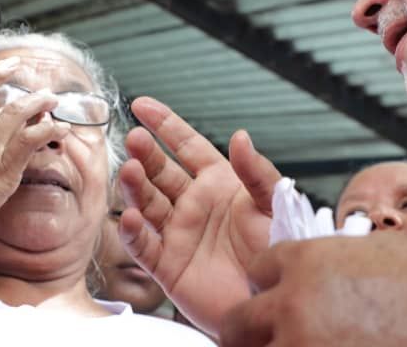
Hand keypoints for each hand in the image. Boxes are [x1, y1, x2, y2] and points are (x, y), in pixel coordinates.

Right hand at [0, 55, 71, 243]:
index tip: (13, 65)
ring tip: (56, 105)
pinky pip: (32, 144)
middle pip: (10, 106)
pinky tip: (61, 130)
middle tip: (46, 92)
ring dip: (44, 108)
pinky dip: (49, 132)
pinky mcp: (3, 173)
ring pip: (24, 118)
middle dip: (32, 96)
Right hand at [118, 97, 281, 335]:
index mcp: (218, 183)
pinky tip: (131, 217)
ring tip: (129, 170)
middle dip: (145, 153)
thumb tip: (241, 136)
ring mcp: (177, 233)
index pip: (186, 145)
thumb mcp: (274, 206)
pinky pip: (143, 245)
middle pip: (161, 171)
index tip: (142, 105)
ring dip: (135, 186)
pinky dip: (133, 231)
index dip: (165, 124)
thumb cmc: (277, 253)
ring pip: (147, 202)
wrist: (271, 301)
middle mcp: (193, 204)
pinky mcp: (167, 265)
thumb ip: (257, 172)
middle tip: (134, 138)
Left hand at [219, 233, 406, 346]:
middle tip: (261, 336)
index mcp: (305, 262)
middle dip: (248, 329)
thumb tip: (333, 270)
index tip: (275, 295)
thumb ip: (340, 260)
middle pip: (239, 321)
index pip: (258, 269)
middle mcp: (293, 303)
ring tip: (297, 344)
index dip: (268, 283)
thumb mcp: (378, 251)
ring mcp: (302, 344)